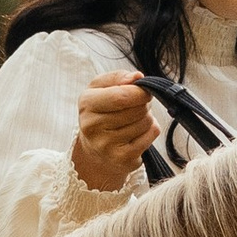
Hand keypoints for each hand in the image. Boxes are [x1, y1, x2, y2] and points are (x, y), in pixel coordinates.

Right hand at [72, 69, 163, 193]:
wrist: (95, 149)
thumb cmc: (102, 111)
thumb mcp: (101, 88)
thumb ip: (118, 77)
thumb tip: (137, 77)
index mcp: (86, 103)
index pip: (121, 96)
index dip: (139, 92)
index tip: (143, 90)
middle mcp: (92, 126)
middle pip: (137, 109)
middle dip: (144, 104)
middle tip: (137, 106)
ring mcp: (106, 146)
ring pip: (146, 122)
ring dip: (147, 118)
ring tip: (134, 120)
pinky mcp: (121, 159)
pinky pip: (150, 136)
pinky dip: (150, 131)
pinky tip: (138, 133)